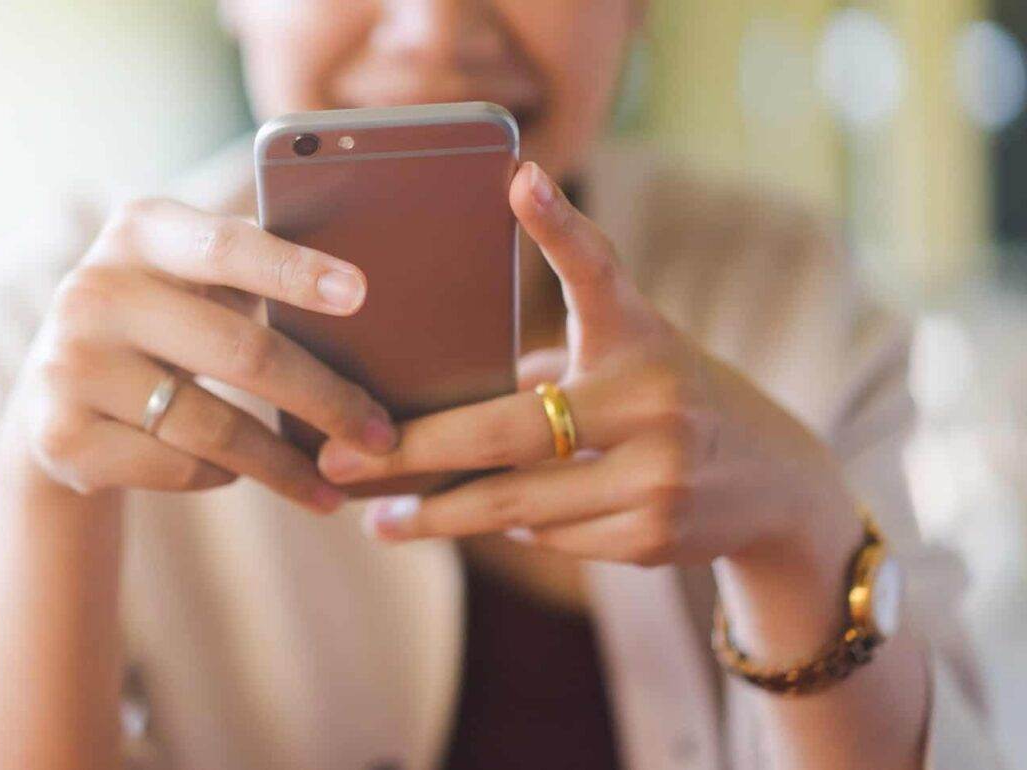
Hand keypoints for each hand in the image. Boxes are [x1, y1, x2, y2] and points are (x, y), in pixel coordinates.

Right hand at [10, 197, 396, 512]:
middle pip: (241, 351)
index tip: (359, 294)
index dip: (294, 269)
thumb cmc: (162, 322)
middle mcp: (94, 291)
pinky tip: (237, 474)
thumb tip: (364, 301)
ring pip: (212, 427)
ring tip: (333, 486)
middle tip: (381, 435)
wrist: (52, 395)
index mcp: (139, 232)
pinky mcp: (61, 436)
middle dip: (325, 399)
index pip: (226, 246)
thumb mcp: (188, 278)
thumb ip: (252, 270)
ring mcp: (69, 366)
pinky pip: (177, 467)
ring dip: (284, 465)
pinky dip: (220, 475)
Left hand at [318, 162, 856, 566]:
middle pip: (507, 430)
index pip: (598, 271)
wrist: (773, 483)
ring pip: (517, 502)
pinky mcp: (656, 535)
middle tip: (342, 457)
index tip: (518, 178)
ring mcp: (661, 472)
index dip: (558, 225)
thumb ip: (546, 364)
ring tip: (381, 515)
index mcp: (639, 335)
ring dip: (443, 512)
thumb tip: (418, 396)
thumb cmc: (663, 399)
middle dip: (413, 451)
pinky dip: (512, 530)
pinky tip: (482, 524)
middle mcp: (655, 397)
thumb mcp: (628, 358)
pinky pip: (549, 538)